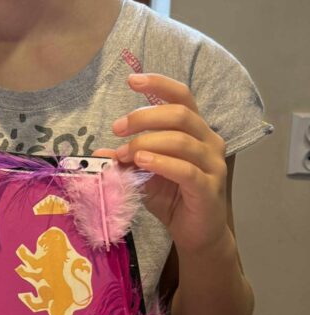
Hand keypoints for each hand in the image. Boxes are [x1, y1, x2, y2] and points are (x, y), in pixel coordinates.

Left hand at [93, 73, 228, 254]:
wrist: (197, 234)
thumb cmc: (173, 198)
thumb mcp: (144, 174)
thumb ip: (128, 159)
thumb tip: (100, 149)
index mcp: (196, 130)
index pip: (182, 96)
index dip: (159, 84)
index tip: (131, 80)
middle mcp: (210, 142)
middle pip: (180, 114)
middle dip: (144, 117)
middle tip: (118, 128)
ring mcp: (213, 165)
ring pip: (181, 141)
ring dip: (147, 143)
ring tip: (124, 153)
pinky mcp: (209, 188)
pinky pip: (185, 170)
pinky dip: (161, 162)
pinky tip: (141, 161)